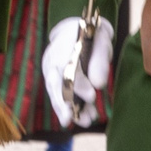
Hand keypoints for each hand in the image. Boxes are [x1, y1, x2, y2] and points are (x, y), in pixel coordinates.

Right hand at [40, 15, 114, 129]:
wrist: (77, 29)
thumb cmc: (92, 35)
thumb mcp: (102, 41)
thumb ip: (100, 61)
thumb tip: (99, 85)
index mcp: (64, 44)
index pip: (66, 66)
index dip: (77, 83)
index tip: (92, 96)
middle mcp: (51, 57)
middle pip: (54, 83)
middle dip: (64, 103)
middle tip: (75, 119)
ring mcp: (49, 68)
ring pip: (54, 92)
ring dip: (68, 110)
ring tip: (86, 122)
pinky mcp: (52, 78)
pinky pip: (58, 94)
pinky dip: (69, 108)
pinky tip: (83, 118)